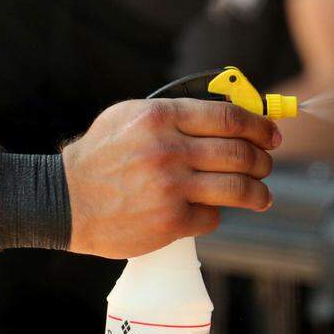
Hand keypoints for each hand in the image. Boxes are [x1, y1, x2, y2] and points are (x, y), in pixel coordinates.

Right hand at [62, 99, 281, 257]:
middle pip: (240, 154)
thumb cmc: (102, 155)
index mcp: (161, 117)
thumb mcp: (131, 116)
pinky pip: (213, 217)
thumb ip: (178, 111)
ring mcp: (170, 187)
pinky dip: (217, 214)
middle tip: (266, 165)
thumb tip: (233, 112)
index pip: (229, 118)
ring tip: (262, 195)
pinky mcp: (169, 221)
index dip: (259, 126)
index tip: (272, 134)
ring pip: (238, 188)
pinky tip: (212, 211)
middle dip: (263, 161)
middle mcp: (167, 150)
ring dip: (258, 193)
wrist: (62, 201)